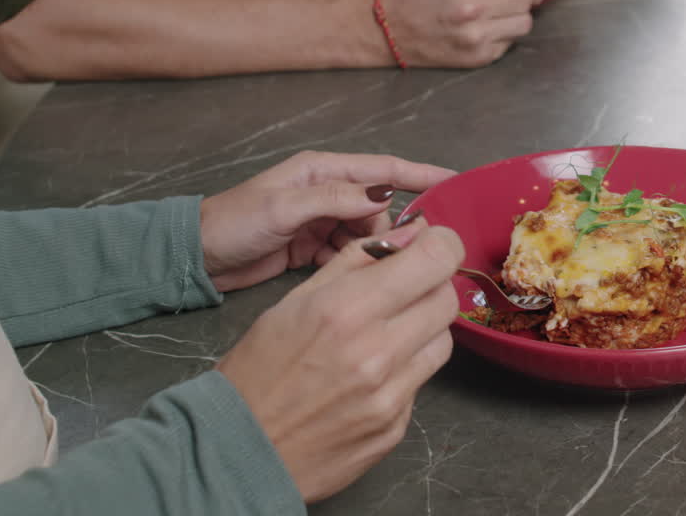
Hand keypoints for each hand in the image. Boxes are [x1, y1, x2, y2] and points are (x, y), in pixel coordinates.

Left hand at [199, 151, 453, 291]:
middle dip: (390, 231)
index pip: (384, 169)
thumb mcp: (283, 208)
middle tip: (392, 254)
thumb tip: (383, 195)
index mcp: (323, 172)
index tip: (454, 181)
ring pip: (367, 235)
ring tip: (369, 269)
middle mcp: (328, 193)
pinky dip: (353, 265)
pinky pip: (348, 255)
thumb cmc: (234, 223)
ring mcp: (321, 221)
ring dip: (371, 252)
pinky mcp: (313, 248)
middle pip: (379, 209)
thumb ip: (334, 199)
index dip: (421, 174)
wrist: (197, 258)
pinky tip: (350, 277)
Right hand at [217, 224, 462, 502]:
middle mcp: (376, 352)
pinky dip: (405, 371)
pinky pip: (421, 384)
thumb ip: (357, 261)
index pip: (436, 259)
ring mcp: (390, 396)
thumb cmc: (257, 370)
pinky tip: (370, 377)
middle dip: (433, 286)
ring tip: (385, 335)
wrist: (238, 452)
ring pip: (443, 341)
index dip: (441, 245)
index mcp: (346, 309)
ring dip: (424, 329)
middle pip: (447, 299)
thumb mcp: (294, 301)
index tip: (431, 247)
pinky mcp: (395, 428)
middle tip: (405, 291)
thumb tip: (412, 233)